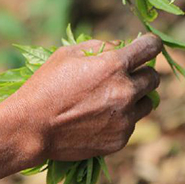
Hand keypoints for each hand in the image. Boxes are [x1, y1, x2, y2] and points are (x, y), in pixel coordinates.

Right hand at [0, 34, 162, 161]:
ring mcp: (125, 118)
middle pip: (154, 78)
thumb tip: (121, 46)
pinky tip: (98, 119)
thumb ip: (99, 45)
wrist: (31, 127)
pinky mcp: (120, 139)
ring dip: (136, 98)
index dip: (151, 44)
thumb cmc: (46, 85)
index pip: (151, 47)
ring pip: (147, 104)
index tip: (148, 46)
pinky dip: (121, 119)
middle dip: (143, 73)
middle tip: (127, 75)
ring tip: (111, 99)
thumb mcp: (67, 54)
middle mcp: (125, 91)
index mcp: (114, 65)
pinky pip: (131, 124)